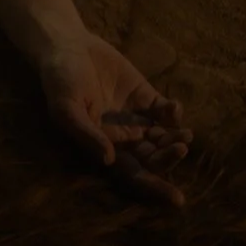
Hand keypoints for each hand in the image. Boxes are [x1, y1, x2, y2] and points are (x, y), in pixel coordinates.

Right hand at [37, 31, 192, 205]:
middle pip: (152, 158)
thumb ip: (87, 134)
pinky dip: (174, 114)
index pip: (132, 174)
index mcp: (102, 146)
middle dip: (168, 158)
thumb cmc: (60, 79)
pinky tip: (173, 109)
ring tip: (185, 135)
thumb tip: (109, 161)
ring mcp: (135, 117)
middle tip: (180, 148)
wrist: (67, 45)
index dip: (154, 188)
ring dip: (176, 140)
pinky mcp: (145, 96)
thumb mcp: (67, 108)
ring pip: (163, 138)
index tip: (177, 200)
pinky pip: (165, 112)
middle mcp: (121, 137)